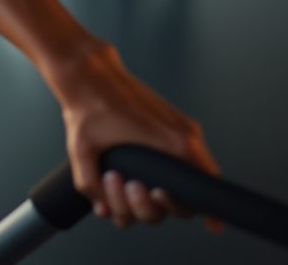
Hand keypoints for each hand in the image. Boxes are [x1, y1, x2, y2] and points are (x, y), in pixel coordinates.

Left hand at [53, 41, 223, 233]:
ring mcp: (177, 131)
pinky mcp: (166, 126)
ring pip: (176, 179)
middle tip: (128, 186)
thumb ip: (90, 184)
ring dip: (143, 192)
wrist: (88, 72)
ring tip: (115, 179)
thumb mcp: (82, 149)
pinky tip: (121, 177)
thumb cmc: (89, 104)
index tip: (191, 215)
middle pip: (183, 195)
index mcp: (175, 142)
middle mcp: (184, 137)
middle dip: (149, 204)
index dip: (202, 210)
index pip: (206, 188)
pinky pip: (172, 160)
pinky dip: (152, 173)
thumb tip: (103, 208)